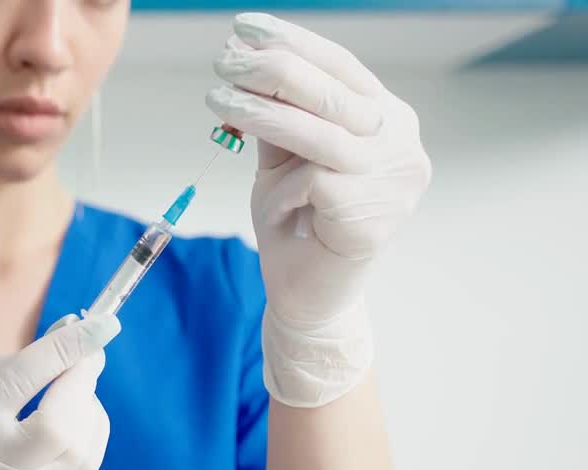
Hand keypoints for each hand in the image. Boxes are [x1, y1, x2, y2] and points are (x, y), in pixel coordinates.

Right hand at [0, 313, 119, 469]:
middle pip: (57, 428)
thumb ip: (18, 360)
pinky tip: (73, 424)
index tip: (100, 325)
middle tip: (88, 358)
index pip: (18, 383)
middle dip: (83, 384)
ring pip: (81, 454)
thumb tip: (76, 336)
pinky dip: (88, 438)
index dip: (64, 351)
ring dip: (90, 411)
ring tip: (75, 392)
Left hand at [205, 12, 431, 407]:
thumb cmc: (296, 223)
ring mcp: (392, 178)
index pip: (341, 66)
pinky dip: (280, 188)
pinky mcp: (369, 214)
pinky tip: (276, 208)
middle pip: (329, 90)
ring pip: (316, 130)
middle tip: (223, 60)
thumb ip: (275, 113)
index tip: (244, 26)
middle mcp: (400, 142)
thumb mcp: (282, 157)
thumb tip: (245, 57)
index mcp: (387, 119)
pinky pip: (309, 179)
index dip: (292, 42)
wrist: (306, 295)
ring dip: (259, 111)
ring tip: (216, 97)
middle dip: (270, 69)